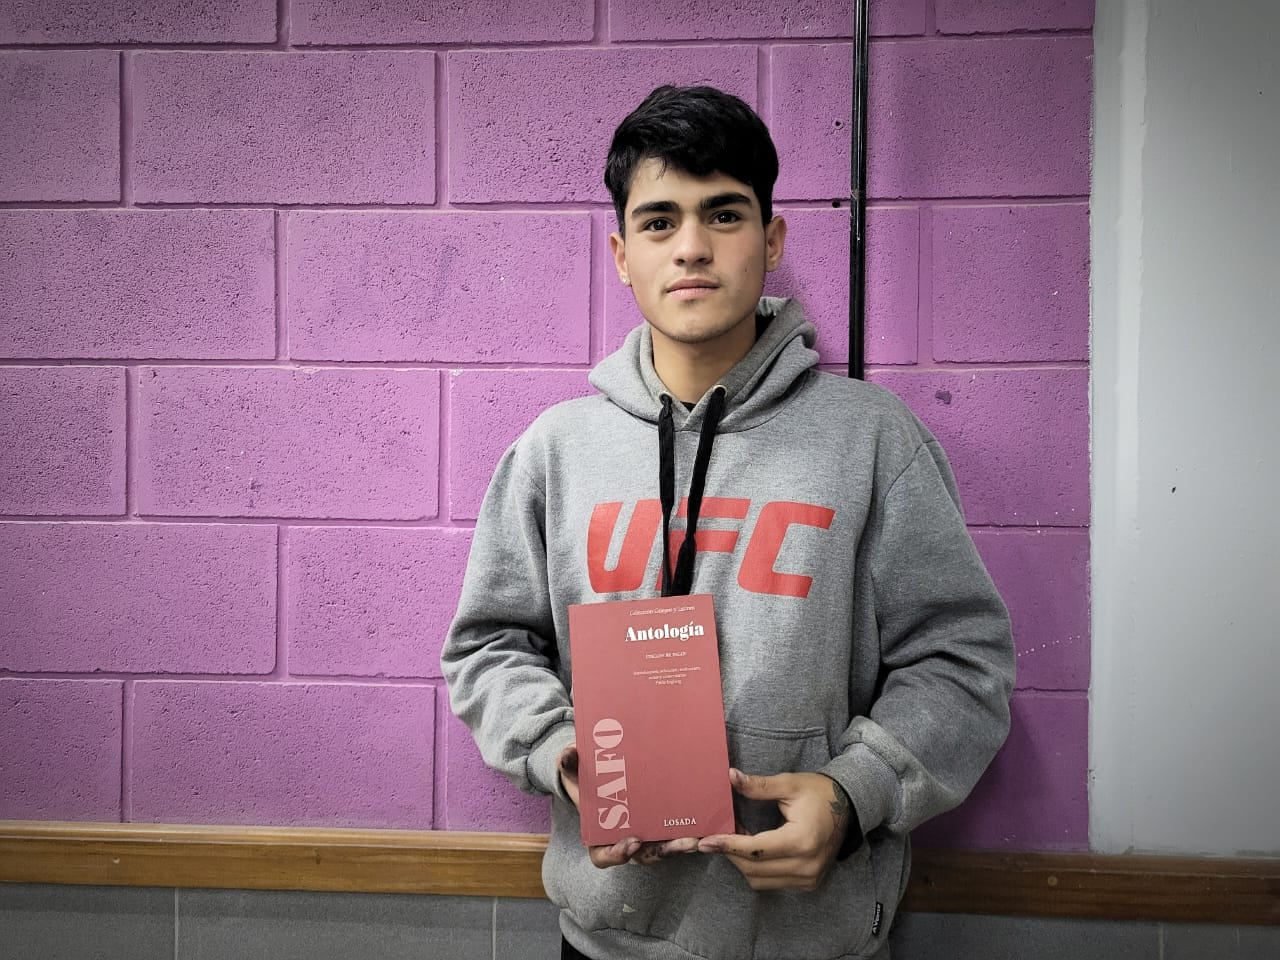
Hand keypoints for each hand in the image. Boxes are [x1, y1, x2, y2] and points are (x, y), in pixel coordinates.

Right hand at [557, 745, 698, 867]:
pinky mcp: (663, 825)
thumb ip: (568, 763)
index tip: (631, 842)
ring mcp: (646, 835)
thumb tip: (568, 754)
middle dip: (665, 851)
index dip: (618, 854)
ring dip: (682, 845)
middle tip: (684, 843)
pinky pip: (676, 831)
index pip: (606, 856)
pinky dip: (688, 828)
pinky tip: (705, 818)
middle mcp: (625, 840)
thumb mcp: (572, 770)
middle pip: (645, 854)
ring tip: (698, 838)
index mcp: (599, 835)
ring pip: (665, 847)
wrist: (603, 775)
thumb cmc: (586, 778)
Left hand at [696, 768, 849, 890]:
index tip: (707, 841)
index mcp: (802, 840)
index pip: (756, 849)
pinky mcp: (809, 882)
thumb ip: (759, 785)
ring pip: (760, 880)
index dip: (728, 845)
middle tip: (715, 838)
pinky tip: (750, 852)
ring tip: (732, 842)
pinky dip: (757, 870)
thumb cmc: (819, 793)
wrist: (848, 807)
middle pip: (754, 869)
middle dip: (730, 855)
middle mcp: (806, 865)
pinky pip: (772, 883)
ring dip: (742, 864)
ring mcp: (809, 878)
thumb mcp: (789, 784)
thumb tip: (730, 777)